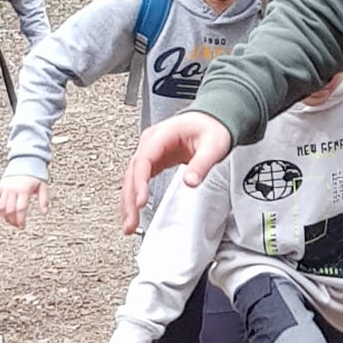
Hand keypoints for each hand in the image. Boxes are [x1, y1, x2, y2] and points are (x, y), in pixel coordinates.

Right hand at [0, 174, 48, 228]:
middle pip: (9, 210)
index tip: (22, 226)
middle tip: (17, 225)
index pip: (20, 209)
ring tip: (9, 221)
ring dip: (4, 216)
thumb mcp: (43, 186)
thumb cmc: (35, 173)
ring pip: (0, 206)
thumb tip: (43, 212)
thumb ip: (43, 200)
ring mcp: (5, 188)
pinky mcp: (0, 186)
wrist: (26, 160)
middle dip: (13, 220)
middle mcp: (13, 189)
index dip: (20, 219)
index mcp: (24, 190)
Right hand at [121, 112, 231, 233]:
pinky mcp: (154, 160)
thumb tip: (190, 182)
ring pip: (132, 177)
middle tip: (130, 221)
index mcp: (162, 134)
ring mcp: (150, 151)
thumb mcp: (213, 145)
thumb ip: (201, 164)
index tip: (140, 202)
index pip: (143, 160)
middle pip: (133, 172)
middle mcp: (151, 142)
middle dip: (130, 198)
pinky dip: (136, 195)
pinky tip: (134, 211)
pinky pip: (139, 179)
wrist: (213, 120)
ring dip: (129, 200)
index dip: (140, 183)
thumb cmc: (212, 127)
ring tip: (129, 223)